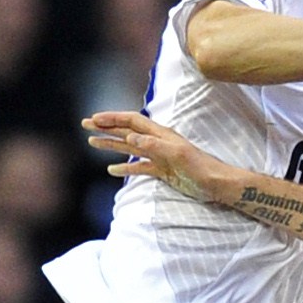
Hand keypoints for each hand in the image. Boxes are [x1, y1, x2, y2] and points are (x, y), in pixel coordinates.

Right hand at [85, 110, 241, 204]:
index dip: (113, 118)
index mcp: (161, 134)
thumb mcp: (178, 156)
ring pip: (130, 148)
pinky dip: (125, 168)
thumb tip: (131, 139)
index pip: (132, 121)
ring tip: (93, 142)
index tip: (95, 119)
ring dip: (111, 144)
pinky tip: (112, 170)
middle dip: (106, 127)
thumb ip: (155, 146)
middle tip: (86, 125)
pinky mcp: (163, 171)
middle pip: (127, 131)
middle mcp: (158, 142)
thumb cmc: (201, 168)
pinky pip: (139, 168)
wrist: (216, 184)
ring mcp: (159, 157)